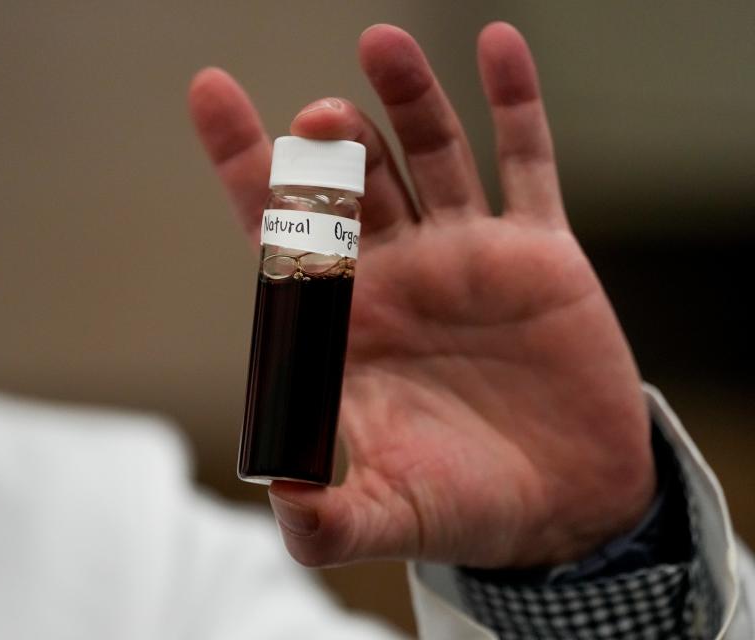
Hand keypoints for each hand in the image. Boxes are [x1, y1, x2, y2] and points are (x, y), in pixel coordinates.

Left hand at [188, 23, 653, 568]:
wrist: (563, 510)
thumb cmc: (461, 508)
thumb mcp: (388, 516)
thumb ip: (328, 516)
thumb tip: (281, 494)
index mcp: (344, 320)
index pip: (278, 227)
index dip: (242, 161)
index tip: (211, 91)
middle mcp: (396, 273)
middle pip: (351, 181)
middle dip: (332, 147)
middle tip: (320, 124)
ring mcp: (466, 254)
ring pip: (429, 153)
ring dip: (406, 98)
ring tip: (381, 46)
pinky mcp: (539, 253)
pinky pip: (525, 162)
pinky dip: (514, 103)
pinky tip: (497, 44)